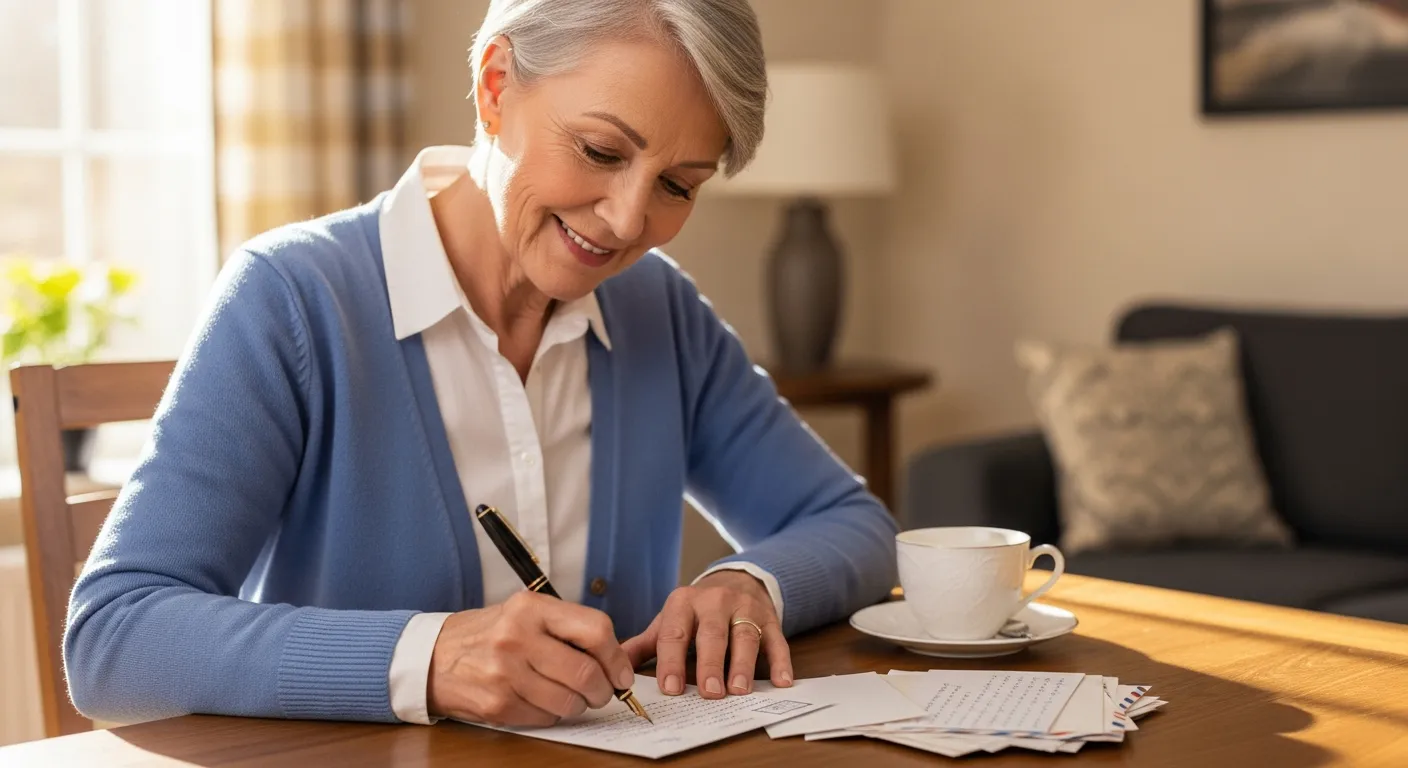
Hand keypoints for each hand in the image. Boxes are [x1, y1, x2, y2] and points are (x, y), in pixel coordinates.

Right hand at [427, 591, 634, 726]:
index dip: (617, 657)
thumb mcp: (525, 613)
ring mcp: (505, 672)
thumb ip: (567, 628)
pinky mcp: (497, 704)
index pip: (595, 630)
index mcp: (531, 608)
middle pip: (586, 673)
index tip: (622, 673)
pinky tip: (541, 701)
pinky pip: (545, 718)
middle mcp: (517, 637)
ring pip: (569, 702)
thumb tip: (614, 659)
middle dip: (603, 690)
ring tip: (570, 697)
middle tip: (602, 693)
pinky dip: (552, 715)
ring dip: (579, 706)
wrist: (433, 657)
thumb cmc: (489, 634)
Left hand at [622, 570, 792, 698]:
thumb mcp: (669, 620)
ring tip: (739, 689)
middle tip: (709, 692)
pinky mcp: (769, 618)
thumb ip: (644, 645)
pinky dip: (780, 661)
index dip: (672, 661)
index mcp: (683, 603)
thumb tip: (612, 668)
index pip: (675, 633)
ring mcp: (744, 608)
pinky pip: (776, 639)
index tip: (671, 687)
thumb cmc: (696, 611)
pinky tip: (781, 680)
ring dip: (743, 664)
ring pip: (744, 636)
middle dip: (710, 664)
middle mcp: (714, 601)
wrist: (735, 580)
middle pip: (712, 634)